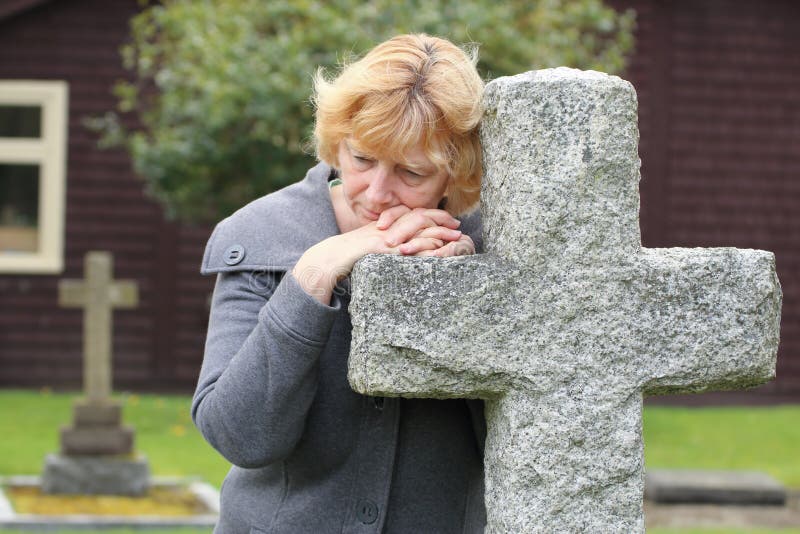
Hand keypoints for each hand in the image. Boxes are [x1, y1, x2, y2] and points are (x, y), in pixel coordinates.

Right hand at [292, 206, 464, 303]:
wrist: (331, 258)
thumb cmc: (349, 254)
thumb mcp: (371, 242)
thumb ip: (387, 240)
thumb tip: (402, 246)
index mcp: (388, 223)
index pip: (415, 213)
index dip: (434, 215)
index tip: (449, 221)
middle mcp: (389, 226)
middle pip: (421, 216)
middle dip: (442, 221)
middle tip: (457, 227)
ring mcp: (388, 237)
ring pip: (420, 229)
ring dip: (441, 234)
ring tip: (457, 238)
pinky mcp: (386, 249)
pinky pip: (411, 247)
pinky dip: (428, 249)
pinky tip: (441, 253)